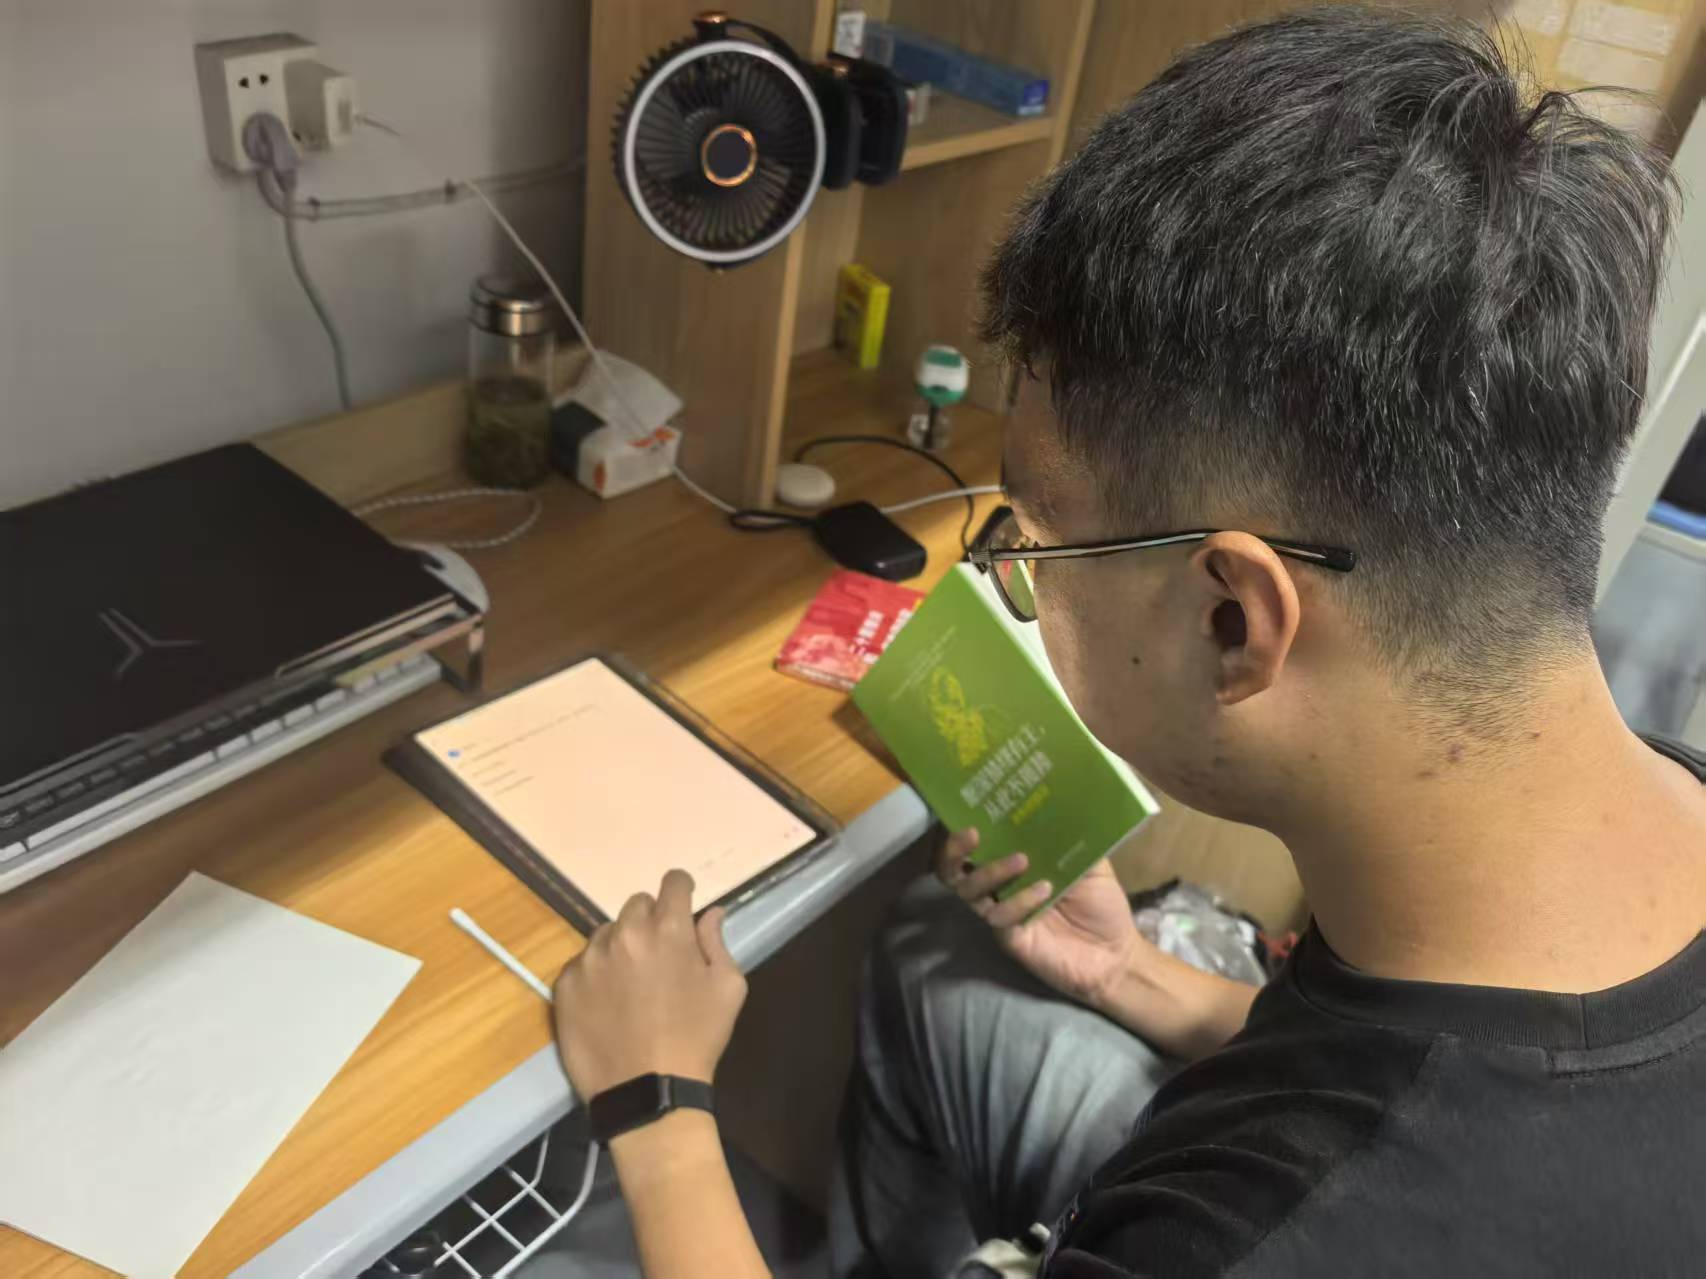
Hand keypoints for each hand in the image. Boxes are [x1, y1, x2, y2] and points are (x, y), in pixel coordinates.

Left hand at [553, 870, 746, 1099]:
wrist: (648, 1093)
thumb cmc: (697, 1039)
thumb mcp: (728, 989)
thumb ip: (717, 942)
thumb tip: (710, 912)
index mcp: (668, 930)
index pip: (672, 882)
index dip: (681, 890)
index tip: (683, 903)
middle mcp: (624, 934)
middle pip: (637, 904)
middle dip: (651, 921)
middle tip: (659, 953)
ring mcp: (590, 958)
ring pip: (606, 934)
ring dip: (621, 946)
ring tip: (630, 984)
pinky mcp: (565, 984)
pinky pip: (582, 963)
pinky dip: (595, 974)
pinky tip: (608, 1003)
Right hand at [936, 828, 1144, 1009]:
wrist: (1115, 953)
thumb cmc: (1101, 906)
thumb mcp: (1092, 863)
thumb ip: (1072, 838)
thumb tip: (1060, 801)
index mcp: (1014, 866)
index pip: (977, 845)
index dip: (966, 830)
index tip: (974, 811)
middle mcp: (999, 888)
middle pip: (954, 869)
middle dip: (955, 850)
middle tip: (973, 834)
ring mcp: (1001, 913)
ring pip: (969, 891)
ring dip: (991, 871)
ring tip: (1022, 860)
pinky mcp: (1008, 937)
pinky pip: (998, 917)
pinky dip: (1018, 901)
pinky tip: (1044, 892)